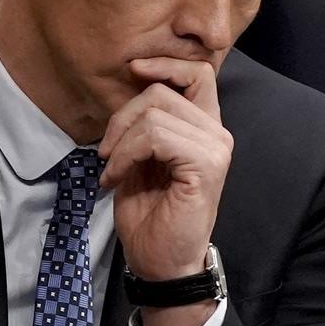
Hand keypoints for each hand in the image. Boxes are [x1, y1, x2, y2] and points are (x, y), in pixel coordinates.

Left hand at [99, 57, 231, 281]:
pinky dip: (125, 155)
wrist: (162, 261)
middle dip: (122, 116)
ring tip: (111, 168)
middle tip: (106, 151)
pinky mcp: (206, 165)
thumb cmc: (152, 214)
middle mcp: (218, 133)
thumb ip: (148, 122)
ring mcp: (216, 148)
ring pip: (155, 113)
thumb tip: (134, 83)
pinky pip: (155, 137)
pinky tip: (115, 177)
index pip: (199, 72)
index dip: (165, 64)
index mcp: (206, 128)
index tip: (133, 70)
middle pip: (163, 90)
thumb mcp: (144, 158)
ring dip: (120, 141)